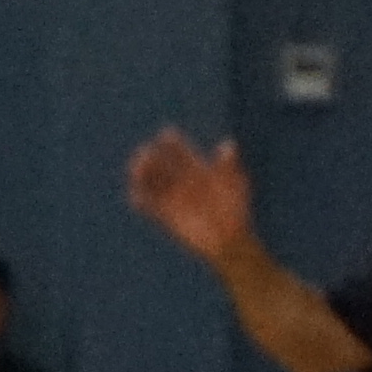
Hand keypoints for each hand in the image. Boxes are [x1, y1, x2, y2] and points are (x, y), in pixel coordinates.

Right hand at [123, 127, 255, 263]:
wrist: (229, 238)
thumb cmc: (236, 209)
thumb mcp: (235, 183)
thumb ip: (228, 165)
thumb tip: (228, 144)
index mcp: (198, 171)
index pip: (182, 153)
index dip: (173, 143)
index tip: (166, 133)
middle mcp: (183, 182)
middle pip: (163, 166)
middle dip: (153, 158)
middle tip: (144, 152)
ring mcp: (174, 198)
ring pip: (153, 183)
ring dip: (143, 176)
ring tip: (136, 170)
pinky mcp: (167, 216)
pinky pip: (150, 206)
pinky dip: (142, 201)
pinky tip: (136, 196)